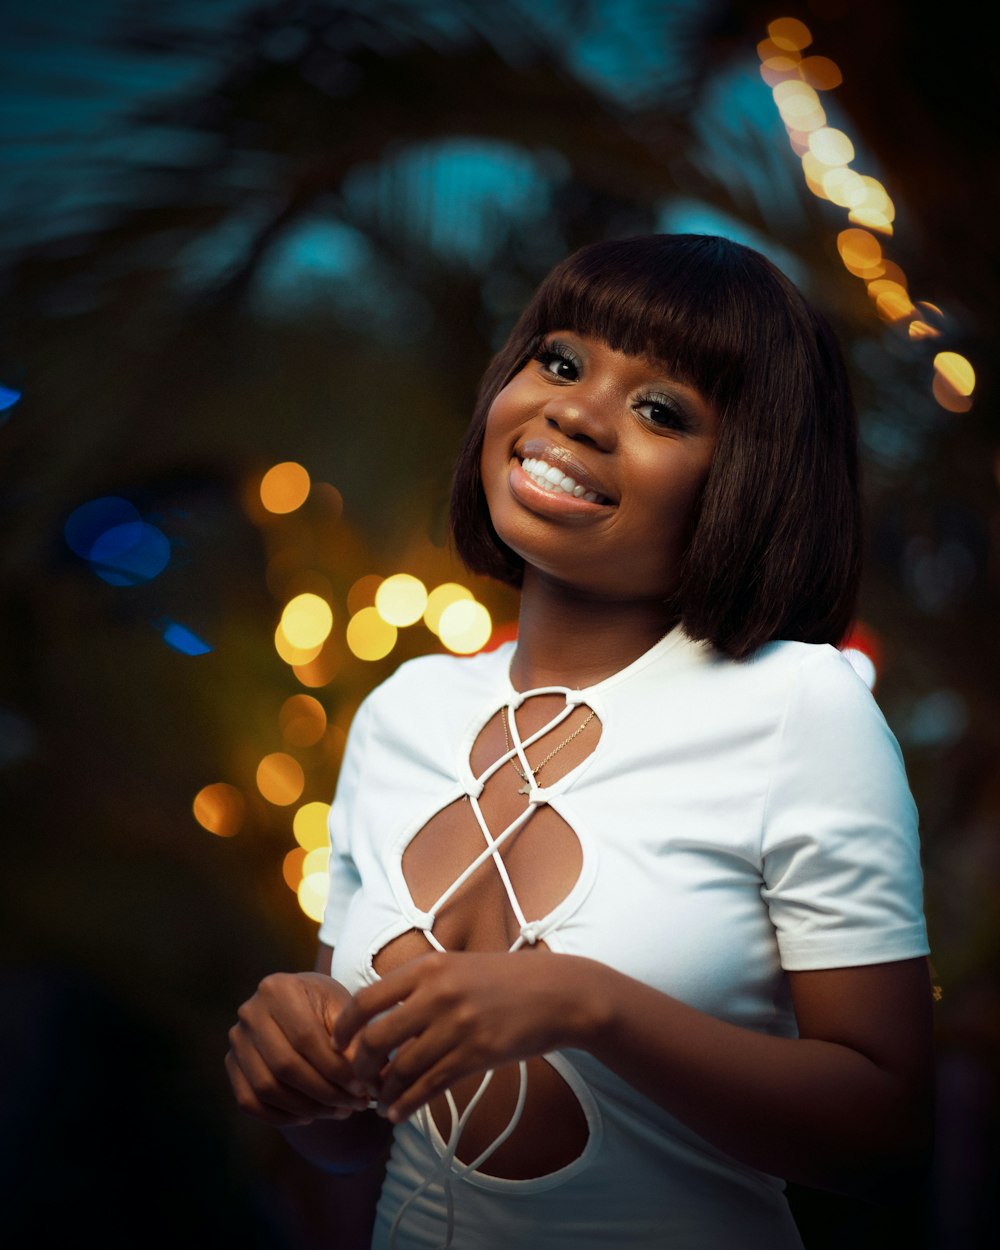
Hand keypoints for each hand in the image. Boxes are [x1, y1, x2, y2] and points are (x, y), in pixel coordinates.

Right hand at [226, 971, 371, 1126]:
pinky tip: (311, 1116)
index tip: (363, 1088)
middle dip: (324, 1093)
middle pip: (285, 1066)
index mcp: (278, 988)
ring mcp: (237, 1040)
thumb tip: (365, 1083)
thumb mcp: (343, 1010)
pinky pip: (250, 1102)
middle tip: (355, 1105)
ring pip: (267, 1088)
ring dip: (307, 1109)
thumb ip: (352, 1040)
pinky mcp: (231, 1064)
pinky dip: (282, 1116)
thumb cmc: (326, 1007)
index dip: (336, 1069)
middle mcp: (250, 1012)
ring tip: (340, 1112)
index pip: (306, 1038)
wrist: (299, 1005)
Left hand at [332, 951, 601, 1123]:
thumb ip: (422, 984)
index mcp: (428, 967)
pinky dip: (407, 1104)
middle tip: (360, 1081)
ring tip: (380, 1103)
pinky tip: (399, 1113)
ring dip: (383, 1092)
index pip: (367, 999)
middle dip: (360, 1067)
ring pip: (401, 1069)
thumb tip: (381, 1014)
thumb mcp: (459, 966)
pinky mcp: (475, 1055)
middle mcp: (437, 994)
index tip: (339, 1044)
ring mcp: (456, 1025)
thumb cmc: (508, 979)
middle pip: (376, 1039)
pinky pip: (429, 1086)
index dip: (345, 1027)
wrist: (559, 992)